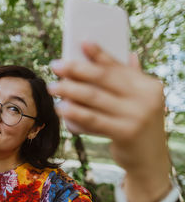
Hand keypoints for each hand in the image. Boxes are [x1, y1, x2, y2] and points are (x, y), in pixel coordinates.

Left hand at [48, 43, 169, 180]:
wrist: (149, 159)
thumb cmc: (136, 124)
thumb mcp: (140, 101)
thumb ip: (132, 80)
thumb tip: (129, 54)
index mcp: (148, 85)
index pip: (118, 65)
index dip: (98, 53)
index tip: (81, 42)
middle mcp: (146, 98)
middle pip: (102, 78)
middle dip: (76, 69)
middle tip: (55, 65)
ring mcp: (137, 116)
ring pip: (94, 98)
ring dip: (69, 90)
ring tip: (52, 87)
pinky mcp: (125, 133)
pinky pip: (93, 120)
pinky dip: (74, 113)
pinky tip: (60, 108)